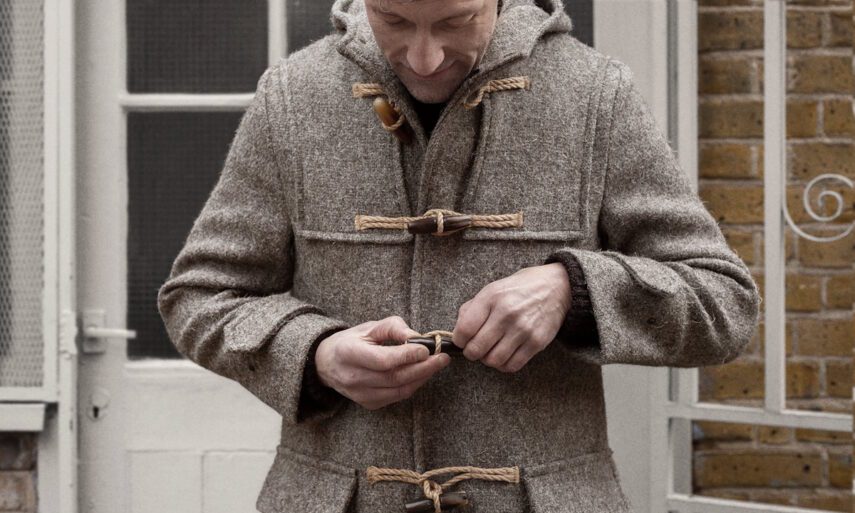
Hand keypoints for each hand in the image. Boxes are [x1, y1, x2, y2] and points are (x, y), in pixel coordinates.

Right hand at [314, 315, 450, 410]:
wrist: (327, 364)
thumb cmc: (351, 341)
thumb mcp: (368, 327)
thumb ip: (393, 328)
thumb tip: (417, 337)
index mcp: (349, 353)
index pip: (383, 360)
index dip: (407, 356)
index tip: (427, 348)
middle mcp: (353, 377)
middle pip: (394, 378)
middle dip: (423, 368)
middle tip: (443, 358)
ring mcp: (360, 394)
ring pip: (398, 390)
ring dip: (422, 378)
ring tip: (437, 365)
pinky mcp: (368, 404)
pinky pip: (396, 397)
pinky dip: (412, 386)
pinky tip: (422, 374)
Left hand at [452, 262, 571, 372]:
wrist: (557, 287)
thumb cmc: (520, 288)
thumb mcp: (493, 288)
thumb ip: (472, 308)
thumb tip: (458, 331)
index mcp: (491, 297)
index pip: (464, 329)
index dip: (458, 340)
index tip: (462, 340)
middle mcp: (506, 313)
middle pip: (476, 349)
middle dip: (471, 353)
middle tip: (475, 349)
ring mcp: (523, 329)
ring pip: (493, 360)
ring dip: (487, 360)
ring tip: (490, 351)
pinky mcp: (536, 342)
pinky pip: (512, 365)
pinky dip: (504, 365)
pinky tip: (504, 355)